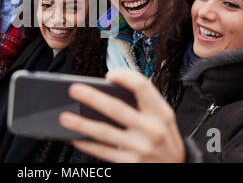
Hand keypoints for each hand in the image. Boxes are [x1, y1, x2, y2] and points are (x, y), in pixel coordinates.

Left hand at [59, 68, 185, 162]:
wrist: (178, 168)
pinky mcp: (131, 164)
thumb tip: (107, 89)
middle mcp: (152, 129)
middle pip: (117, 108)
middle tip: (74, 89)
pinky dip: (88, 144)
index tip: (109, 74)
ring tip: (65, 117)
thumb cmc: (164, 136)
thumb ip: (143, 103)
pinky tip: (76, 138)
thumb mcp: (162, 117)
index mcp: (161, 112)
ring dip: (82, 123)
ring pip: (105, 132)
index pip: (142, 87)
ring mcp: (141, 148)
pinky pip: (104, 152)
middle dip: (92, 97)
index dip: (124, 76)